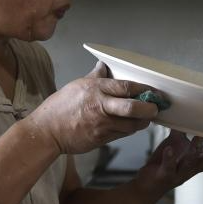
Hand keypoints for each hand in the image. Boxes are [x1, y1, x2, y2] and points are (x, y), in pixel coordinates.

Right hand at [24, 62, 159, 154]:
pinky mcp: (101, 139)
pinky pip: (122, 134)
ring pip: (131, 125)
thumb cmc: (60, 107)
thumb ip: (95, 76)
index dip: (143, 89)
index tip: (153, 91)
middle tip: (155, 108)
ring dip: (142, 122)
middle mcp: (100, 106)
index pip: (126, 86)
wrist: (46, 131)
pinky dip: (129, 130)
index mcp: (96, 89)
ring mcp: (101, 124)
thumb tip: (103, 65)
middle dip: (149, 108)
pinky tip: (130, 125)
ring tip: (145, 118)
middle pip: (132, 107)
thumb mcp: (77, 85)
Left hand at [138, 130, 202, 192]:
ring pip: (193, 164)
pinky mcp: (165, 176)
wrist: (146, 185)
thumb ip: (183, 130)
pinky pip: (168, 167)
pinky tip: (169, 149)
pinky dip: (169, 159)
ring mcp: (180, 172)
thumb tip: (186, 110)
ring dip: (197, 151)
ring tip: (199, 137)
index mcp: (198, 159)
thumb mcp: (175, 144)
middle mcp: (193, 167)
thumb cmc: (163, 165)